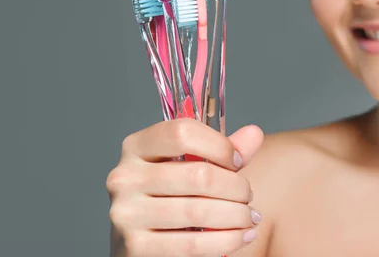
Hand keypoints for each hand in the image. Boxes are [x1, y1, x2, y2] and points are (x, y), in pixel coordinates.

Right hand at [106, 119, 264, 256]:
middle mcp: (124, 177)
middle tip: (248, 195)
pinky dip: (226, 240)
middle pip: (198, 175)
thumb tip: (254, 133)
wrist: (136, 241)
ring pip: (198, 211)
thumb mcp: (189, 165)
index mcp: (136, 147)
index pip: (182, 133)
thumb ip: (219, 150)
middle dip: (235, 187)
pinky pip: (193, 244)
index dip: (219, 145)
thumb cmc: (167, 195)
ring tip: (250, 217)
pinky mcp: (136, 248)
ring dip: (236, 216)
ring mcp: (127, 213)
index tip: (238, 160)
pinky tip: (241, 236)